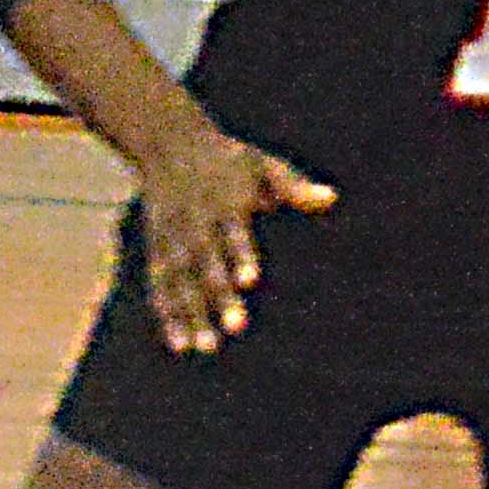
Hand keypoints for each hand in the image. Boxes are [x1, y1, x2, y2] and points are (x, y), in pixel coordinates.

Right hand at [127, 108, 334, 351]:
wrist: (169, 141)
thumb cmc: (229, 159)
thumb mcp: (261, 163)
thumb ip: (293, 185)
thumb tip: (331, 198)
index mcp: (224, 200)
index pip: (233, 231)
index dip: (240, 254)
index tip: (250, 280)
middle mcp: (195, 220)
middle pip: (205, 261)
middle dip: (218, 294)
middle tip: (236, 328)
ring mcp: (173, 236)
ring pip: (179, 279)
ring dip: (190, 313)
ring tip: (204, 347)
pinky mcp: (157, 247)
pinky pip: (159, 283)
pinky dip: (166, 313)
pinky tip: (179, 344)